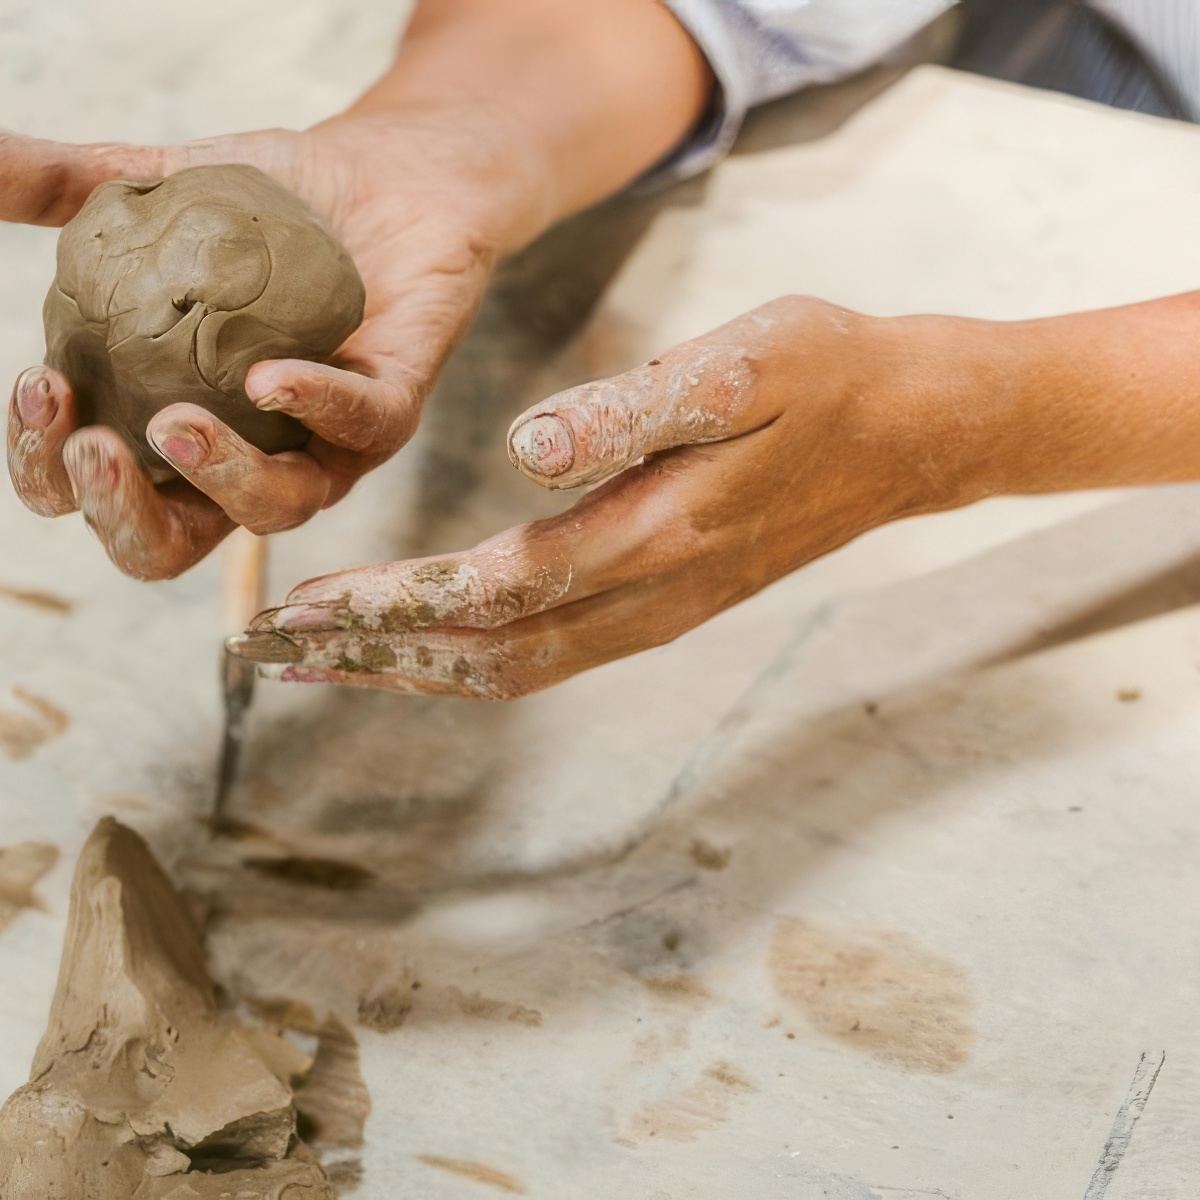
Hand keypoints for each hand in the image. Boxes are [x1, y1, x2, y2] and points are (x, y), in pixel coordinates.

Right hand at [4, 0, 710, 581]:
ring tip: (173, 426)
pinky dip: (314, 406)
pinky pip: (360, 429)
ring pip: (272, 509)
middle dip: (121, 514)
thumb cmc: (272, 204)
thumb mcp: (154, 188)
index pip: (94, 492)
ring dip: (217, 477)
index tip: (40, 391)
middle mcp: (245, 456)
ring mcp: (324, 443)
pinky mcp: (393, 408)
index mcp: (171, 428)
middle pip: (170, 543)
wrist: (386, 174)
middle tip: (95, 446)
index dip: (51, 471)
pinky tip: (269, 378)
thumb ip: (62, 188)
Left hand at [232, 296, 964, 696]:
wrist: (914, 432)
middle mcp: (652, 596)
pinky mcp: (669, 603)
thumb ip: (637, 407)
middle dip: (376, 653)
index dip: (395, 604)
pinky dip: (473, 657)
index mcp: (657, 533)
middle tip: (274, 647)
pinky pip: (552, 655)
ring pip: (518, 669)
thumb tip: (531, 446)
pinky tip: (431, 644)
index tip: (303, 605)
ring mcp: (662, 611)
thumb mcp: (747, 362)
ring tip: (326, 661)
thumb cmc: (829, 378)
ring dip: (415, 668)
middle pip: (491, 654)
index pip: (497, 591)